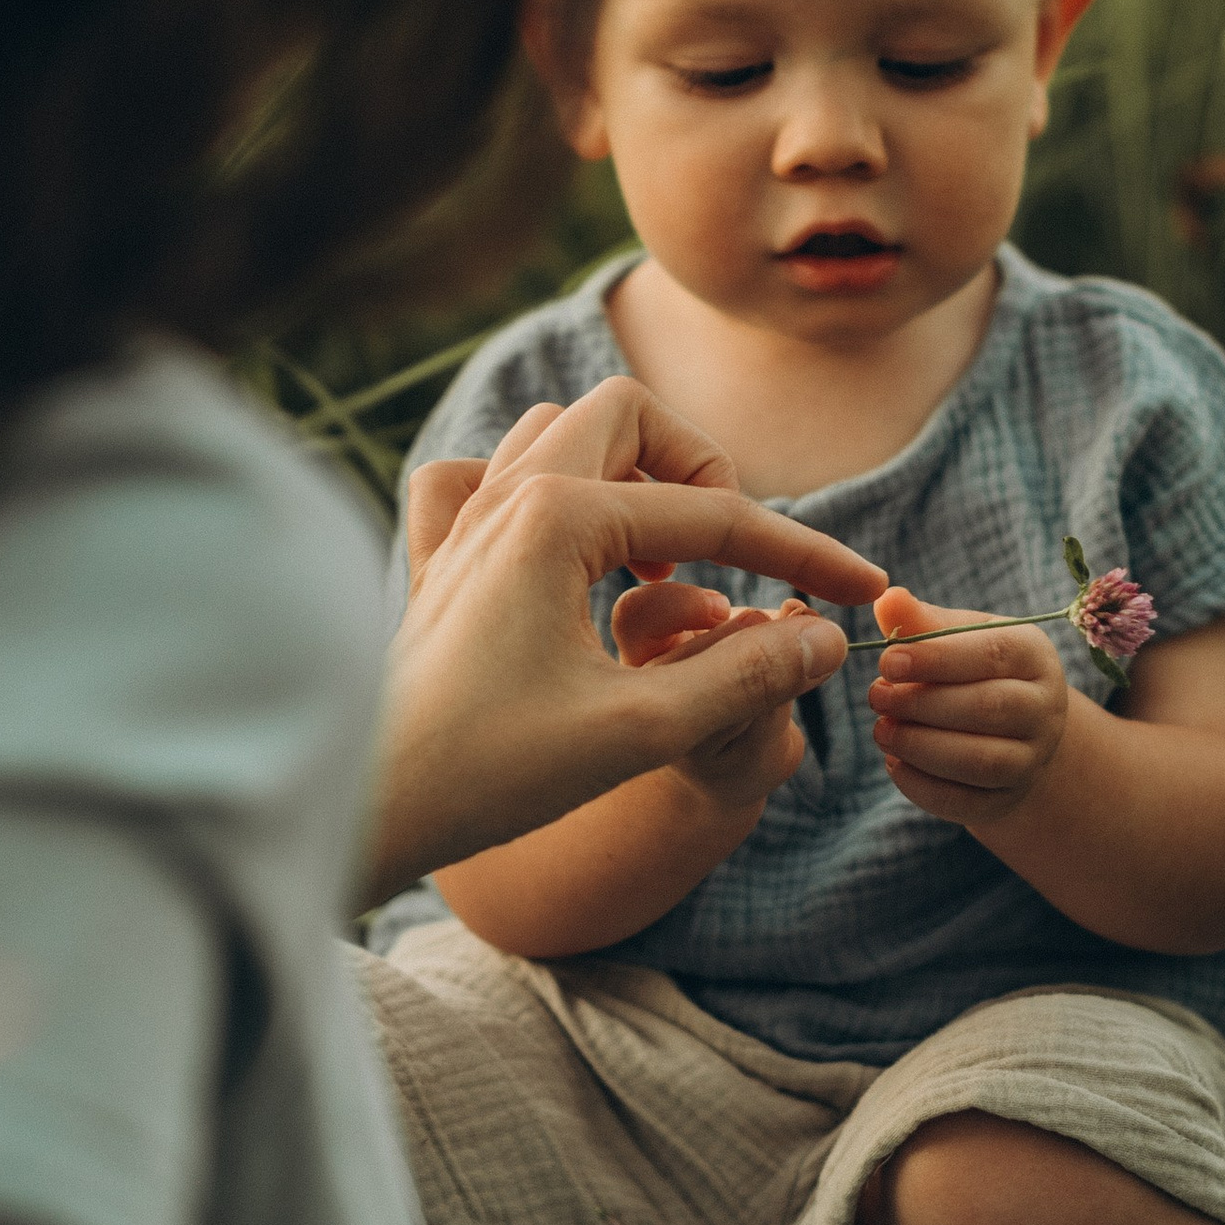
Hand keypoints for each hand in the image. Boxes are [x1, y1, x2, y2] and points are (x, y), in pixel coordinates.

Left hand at [368, 378, 880, 902]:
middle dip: (702, 469)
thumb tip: (826, 638)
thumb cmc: (489, 773)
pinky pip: (476, 478)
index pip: (713, 515)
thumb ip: (744, 676)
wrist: (363, 808)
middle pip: (630, 416)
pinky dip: (528, 490)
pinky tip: (559, 556)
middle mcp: (503, 496)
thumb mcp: (640, 731)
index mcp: (555, 519)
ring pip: (557, 433)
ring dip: (624, 475)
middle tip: (731, 554)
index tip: (862, 594)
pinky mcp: (434, 560)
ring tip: (658, 564)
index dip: (801, 554)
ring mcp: (460, 522)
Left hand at [867, 581, 1069, 823]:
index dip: (937, 658)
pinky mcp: (1007, 799)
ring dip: (920, 748)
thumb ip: (921, 621)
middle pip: (988, 708)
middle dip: (922, 705)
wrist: (1010, 730)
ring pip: (980, 762)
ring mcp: (1031, 759)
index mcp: (1033, 655)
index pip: (992, 653)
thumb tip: (886, 599)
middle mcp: (1044, 708)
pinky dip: (923, 787)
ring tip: (882, 731)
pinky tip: (894, 764)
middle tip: (876, 697)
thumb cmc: (973, 669)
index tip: (887, 662)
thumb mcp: (957, 636)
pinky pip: (967, 803)